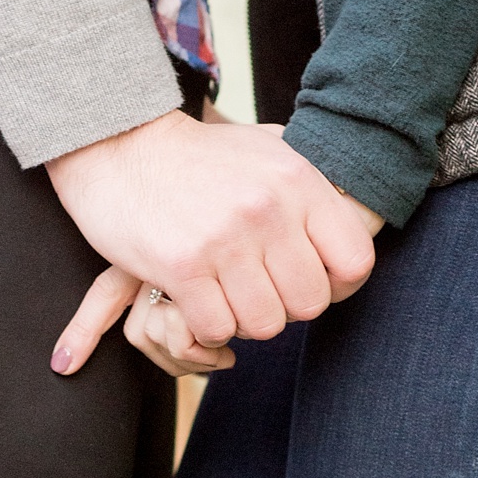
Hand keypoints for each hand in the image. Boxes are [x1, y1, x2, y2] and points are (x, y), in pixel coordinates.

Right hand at [46, 111, 375, 362]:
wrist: (121, 146)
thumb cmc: (200, 159)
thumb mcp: (267, 151)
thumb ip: (311, 186)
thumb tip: (356, 215)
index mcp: (297, 181)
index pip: (355, 262)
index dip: (338, 285)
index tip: (311, 281)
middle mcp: (267, 210)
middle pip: (310, 304)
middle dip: (285, 306)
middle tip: (258, 288)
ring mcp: (225, 241)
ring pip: (266, 325)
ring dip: (244, 321)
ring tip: (225, 293)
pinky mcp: (182, 268)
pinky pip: (218, 331)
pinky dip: (208, 327)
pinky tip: (197, 301)